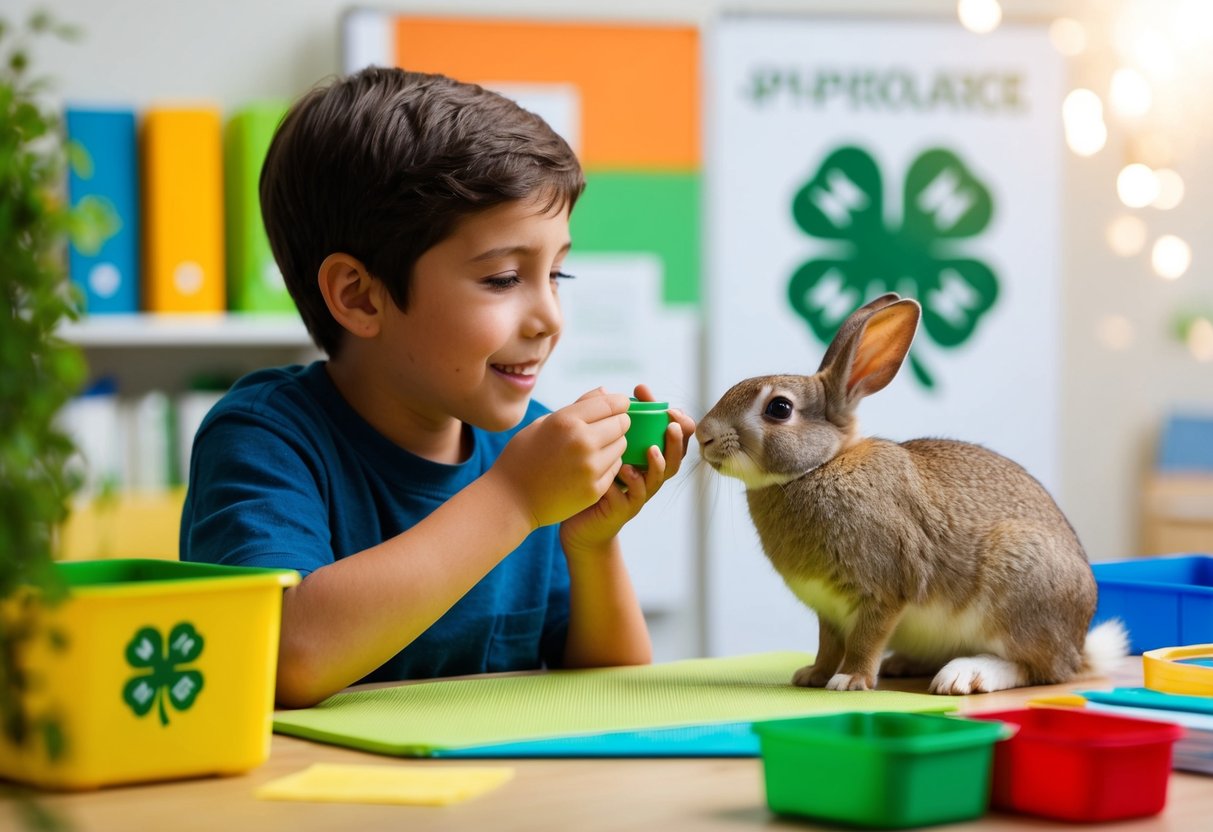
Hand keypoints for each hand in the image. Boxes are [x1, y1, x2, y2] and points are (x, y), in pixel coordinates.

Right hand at [491, 388, 630, 528]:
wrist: (511, 500)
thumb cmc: (524, 456)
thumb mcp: (544, 423)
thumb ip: (578, 407)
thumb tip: (607, 391)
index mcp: (565, 421)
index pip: (610, 404)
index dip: (618, 403)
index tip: (618, 406)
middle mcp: (581, 442)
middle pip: (622, 424)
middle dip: (618, 423)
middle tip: (606, 428)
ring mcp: (589, 468)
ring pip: (622, 446)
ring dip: (613, 444)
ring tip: (594, 448)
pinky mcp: (594, 490)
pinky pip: (616, 468)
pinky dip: (608, 464)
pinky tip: (590, 466)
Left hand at [559, 384, 695, 558]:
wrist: (577, 520)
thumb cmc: (589, 477)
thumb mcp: (600, 446)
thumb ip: (606, 422)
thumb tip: (607, 390)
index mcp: (645, 456)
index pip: (669, 432)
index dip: (671, 416)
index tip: (655, 397)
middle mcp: (648, 474)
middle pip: (676, 455)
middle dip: (677, 437)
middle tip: (672, 421)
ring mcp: (639, 493)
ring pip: (659, 477)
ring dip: (659, 461)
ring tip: (652, 448)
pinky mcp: (624, 509)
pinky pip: (633, 497)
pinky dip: (631, 482)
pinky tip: (623, 470)